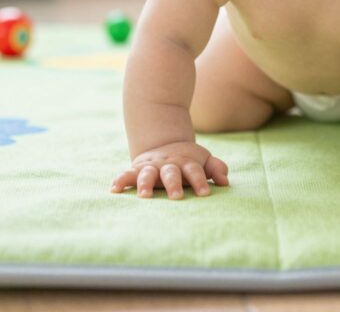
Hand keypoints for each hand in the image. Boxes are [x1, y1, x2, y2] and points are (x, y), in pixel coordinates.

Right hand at [111, 141, 228, 198]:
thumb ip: (216, 168)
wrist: (165, 143)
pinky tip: (114, 189)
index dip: (200, 181)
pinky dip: (120, 180)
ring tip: (144, 196)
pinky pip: (127, 174)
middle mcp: (168, 164)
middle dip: (173, 184)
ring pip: (148, 173)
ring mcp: (152, 166)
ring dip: (145, 184)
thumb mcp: (204, 160)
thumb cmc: (188, 160)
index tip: (205, 194)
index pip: (195, 171)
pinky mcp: (137, 169)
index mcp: (186, 162)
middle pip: (171, 173)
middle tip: (176, 197)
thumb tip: (225, 182)